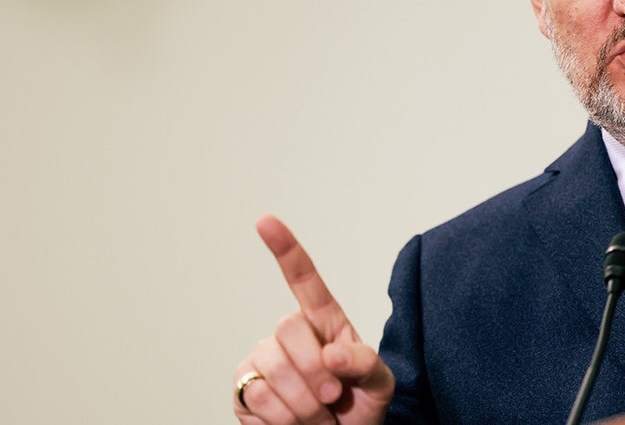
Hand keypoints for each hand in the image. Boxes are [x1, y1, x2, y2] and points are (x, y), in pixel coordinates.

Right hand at [234, 215, 393, 424]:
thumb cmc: (359, 406)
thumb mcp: (379, 384)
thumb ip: (365, 363)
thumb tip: (331, 354)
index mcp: (325, 322)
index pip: (304, 280)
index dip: (285, 249)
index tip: (265, 221)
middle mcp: (289, 335)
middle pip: (288, 328)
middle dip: (316, 370)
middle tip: (333, 398)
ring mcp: (262, 360)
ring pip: (273, 368)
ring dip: (303, 404)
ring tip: (317, 416)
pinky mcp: (243, 389)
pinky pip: (256, 397)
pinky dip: (282, 419)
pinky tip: (293, 423)